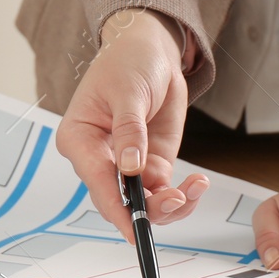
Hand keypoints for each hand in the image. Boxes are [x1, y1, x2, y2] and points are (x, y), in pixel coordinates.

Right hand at [56, 8, 209, 241]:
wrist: (151, 50)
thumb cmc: (128, 62)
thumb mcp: (128, 91)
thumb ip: (129, 131)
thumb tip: (130, 167)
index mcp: (79, 140)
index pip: (96, 181)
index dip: (115, 207)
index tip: (132, 228)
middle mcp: (99, 159)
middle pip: (118, 200)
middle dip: (148, 209)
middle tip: (176, 200)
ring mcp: (127, 167)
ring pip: (143, 204)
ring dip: (169, 206)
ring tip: (193, 189)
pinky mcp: (151, 166)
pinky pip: (163, 193)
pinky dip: (183, 195)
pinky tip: (198, 183)